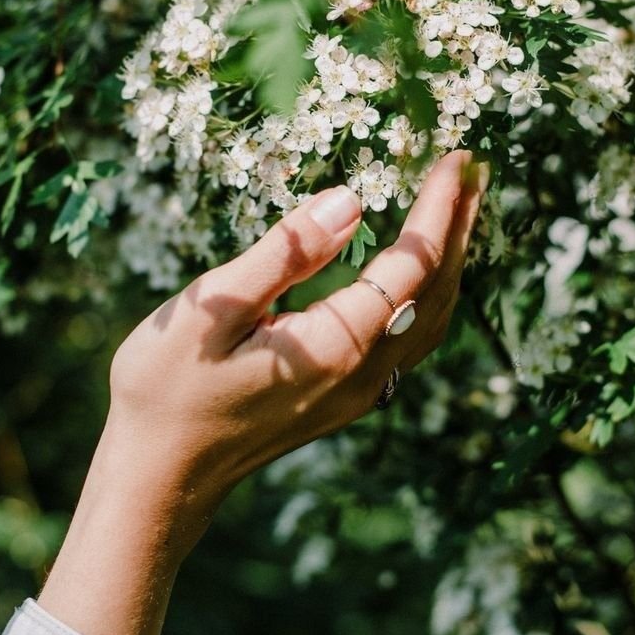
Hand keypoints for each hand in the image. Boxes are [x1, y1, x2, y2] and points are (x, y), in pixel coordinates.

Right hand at [38, 148, 487, 634]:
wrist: (159, 475)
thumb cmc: (168, 389)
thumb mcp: (213, 310)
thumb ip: (286, 255)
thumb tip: (350, 202)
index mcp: (334, 347)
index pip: (411, 267)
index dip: (438, 211)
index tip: (457, 159)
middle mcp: (360, 376)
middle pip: (434, 293)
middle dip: (459, 229)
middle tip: (475, 171)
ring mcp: (356, 394)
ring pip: (426, 322)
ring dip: (449, 262)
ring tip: (459, 210)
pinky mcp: (343, 400)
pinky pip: (405, 341)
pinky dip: (424, 295)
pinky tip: (417, 271)